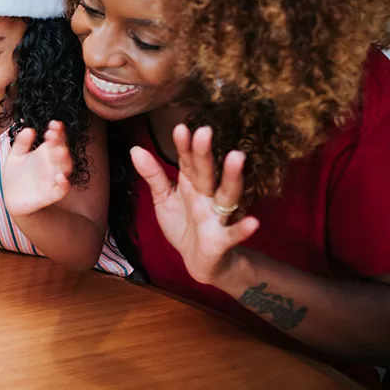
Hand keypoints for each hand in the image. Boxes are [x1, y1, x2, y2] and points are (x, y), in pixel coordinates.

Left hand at [2, 121, 72, 216]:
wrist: (12, 199)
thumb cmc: (16, 176)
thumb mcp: (15, 157)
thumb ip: (21, 143)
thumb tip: (29, 129)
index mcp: (45, 152)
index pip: (55, 139)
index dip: (57, 131)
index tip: (53, 124)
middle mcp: (52, 164)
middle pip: (62, 151)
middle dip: (60, 142)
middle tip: (54, 134)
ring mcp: (53, 179)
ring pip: (65, 168)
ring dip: (64, 160)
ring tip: (60, 151)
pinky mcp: (51, 194)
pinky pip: (62, 190)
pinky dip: (64, 184)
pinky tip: (60, 177)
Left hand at [130, 125, 259, 285]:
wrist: (199, 261)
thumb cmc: (184, 224)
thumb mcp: (164, 199)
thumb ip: (153, 175)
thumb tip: (135, 149)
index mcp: (191, 185)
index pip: (187, 162)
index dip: (184, 146)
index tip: (180, 128)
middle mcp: (206, 196)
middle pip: (205, 173)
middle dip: (204, 154)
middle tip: (205, 131)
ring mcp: (216, 216)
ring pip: (226, 194)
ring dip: (231, 177)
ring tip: (236, 156)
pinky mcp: (222, 239)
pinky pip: (233, 234)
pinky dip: (243, 229)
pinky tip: (253, 222)